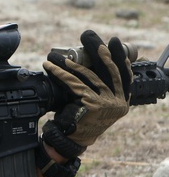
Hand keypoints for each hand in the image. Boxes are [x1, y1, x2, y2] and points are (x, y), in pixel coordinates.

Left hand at [43, 30, 131, 150]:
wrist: (68, 141)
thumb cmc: (77, 121)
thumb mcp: (92, 103)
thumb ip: (96, 87)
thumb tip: (89, 62)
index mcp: (121, 101)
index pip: (124, 75)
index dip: (119, 58)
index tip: (114, 43)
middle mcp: (118, 102)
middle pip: (110, 70)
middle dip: (98, 50)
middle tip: (88, 36)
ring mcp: (107, 103)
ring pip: (89, 76)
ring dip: (71, 63)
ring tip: (59, 55)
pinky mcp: (92, 103)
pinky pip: (74, 83)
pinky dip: (61, 73)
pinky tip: (51, 66)